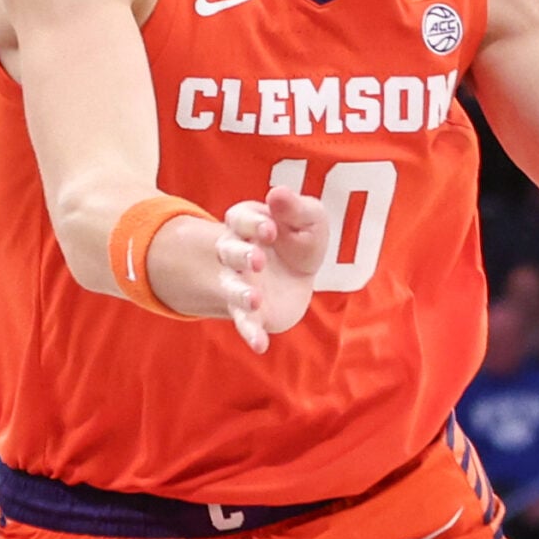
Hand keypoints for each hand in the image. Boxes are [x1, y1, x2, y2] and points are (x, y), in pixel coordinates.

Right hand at [213, 184, 329, 352]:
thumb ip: (295, 208)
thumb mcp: (308, 218)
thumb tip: (277, 193)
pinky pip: (245, 322)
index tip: (270, 229)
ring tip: (255, 298)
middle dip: (242, 254)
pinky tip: (259, 345)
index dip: (254, 223)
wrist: (296, 277)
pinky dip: (250, 333)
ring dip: (241, 292)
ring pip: (233, 287)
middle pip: (230, 251)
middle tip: (257, 259)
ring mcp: (240, 284)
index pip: (241, 218)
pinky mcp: (251, 312)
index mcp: (247, 224)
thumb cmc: (299, 239)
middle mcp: (236, 253)